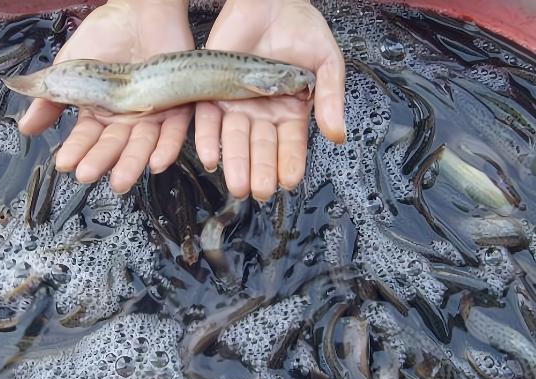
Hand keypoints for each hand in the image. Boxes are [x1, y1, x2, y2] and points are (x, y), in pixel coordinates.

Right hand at [18, 0, 193, 193]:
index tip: (65, 163)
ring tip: (121, 180)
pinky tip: (158, 163)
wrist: (140, 10)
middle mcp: (126, 120)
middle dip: (101, 161)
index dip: (77, 150)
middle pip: (115, 146)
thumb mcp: (70, 68)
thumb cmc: (105, 36)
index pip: (87, 138)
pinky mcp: (177, 107)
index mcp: (100, 114)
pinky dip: (168, 148)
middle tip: (88, 175)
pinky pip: (175, 131)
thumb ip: (50, 97)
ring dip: (132, 163)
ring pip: (143, 145)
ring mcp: (152, 115)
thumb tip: (25, 127)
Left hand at [195, 0, 345, 200]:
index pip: (291, 145)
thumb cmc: (301, 29)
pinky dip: (208, 138)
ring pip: (235, 139)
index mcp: (292, 111)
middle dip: (261, 170)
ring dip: (235, 162)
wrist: (270, 1)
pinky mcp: (214, 92)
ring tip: (237, 184)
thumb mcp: (326, 61)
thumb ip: (331, 96)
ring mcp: (238, 105)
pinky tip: (211, 157)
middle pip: (262, 147)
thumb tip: (338, 134)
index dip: (290, 163)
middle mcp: (263, 114)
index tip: (289, 181)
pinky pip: (209, 120)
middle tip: (260, 191)